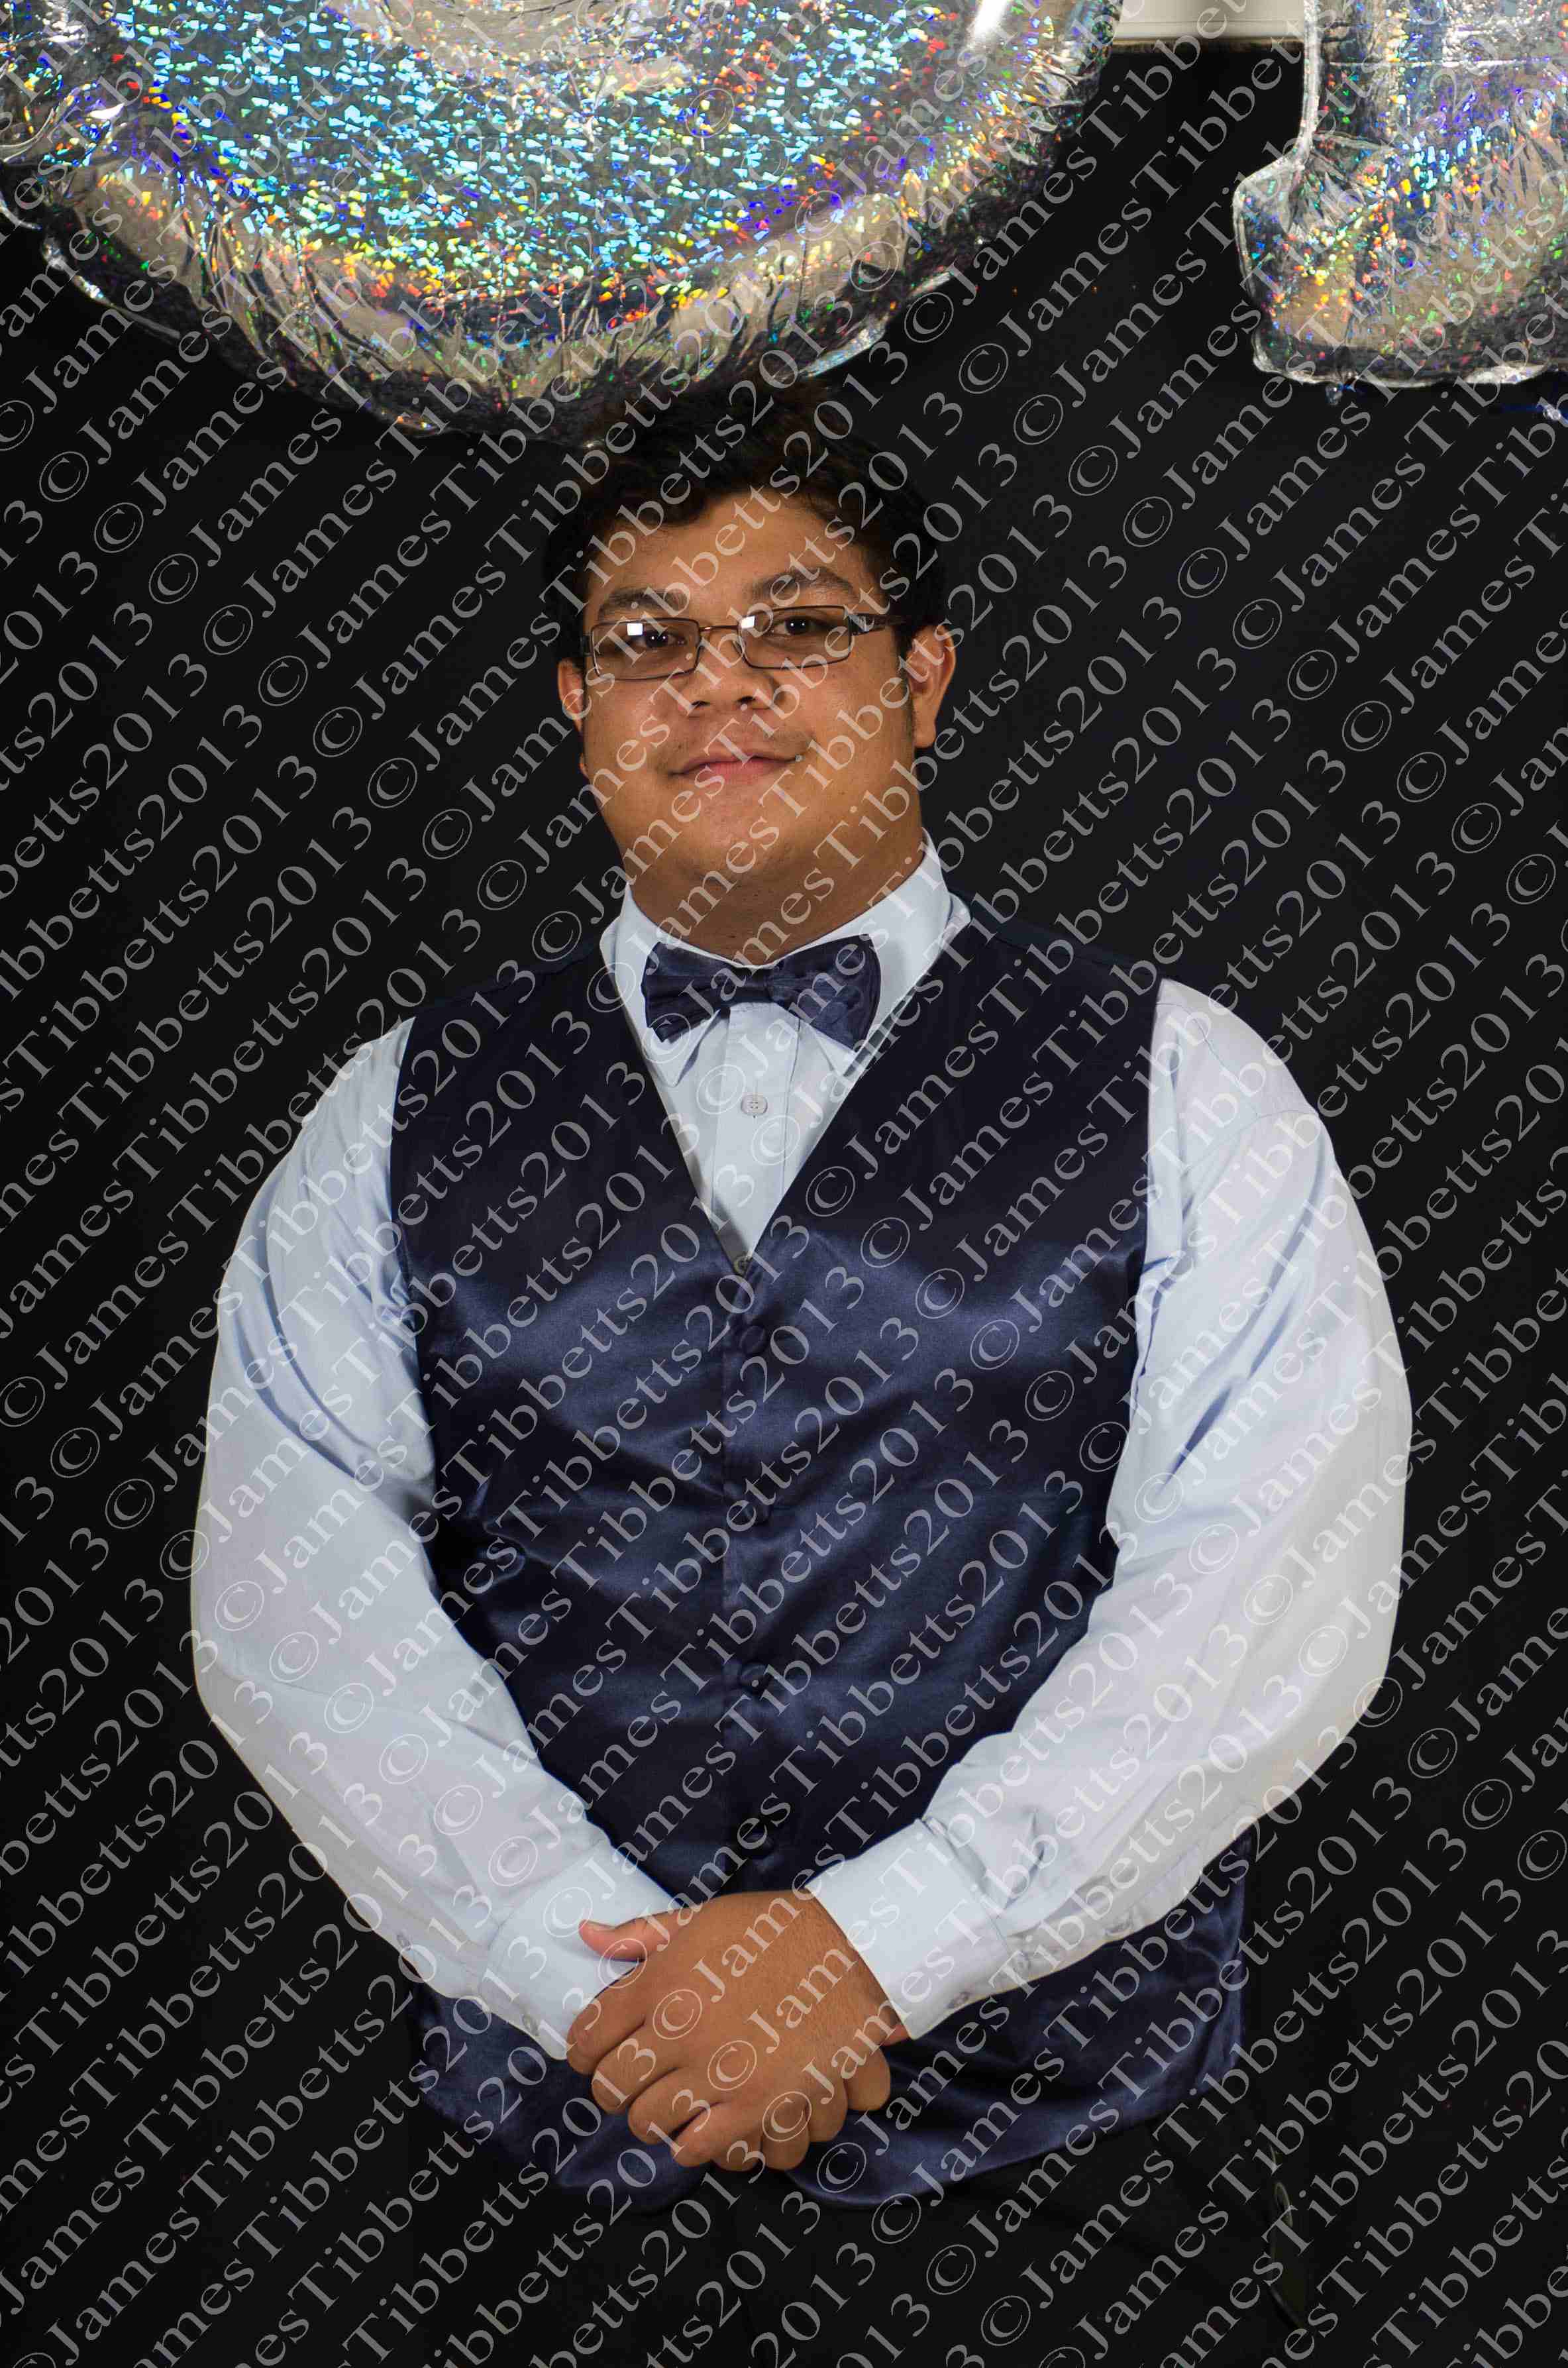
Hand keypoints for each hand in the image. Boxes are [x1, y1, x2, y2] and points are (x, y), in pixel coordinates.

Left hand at [564, 1890, 908, 2173]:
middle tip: (623, 2085)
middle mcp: (680, 2030)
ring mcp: (717, 2072)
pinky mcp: (755, 2105)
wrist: (850, 1954)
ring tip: (659, 2109)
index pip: (590, 2032)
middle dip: (611, 2088)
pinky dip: (689, 2144)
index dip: (581, 2049)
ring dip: (648, 2118)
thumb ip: (643, 1934)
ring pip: (649, 2121)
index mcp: (662, 1982)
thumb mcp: (703, 1918)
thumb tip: (587, 1935)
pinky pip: (697, 2146)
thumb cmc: (775, 1931)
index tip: (588, 2053)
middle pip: (612, 2084)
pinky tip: (695, 2129)